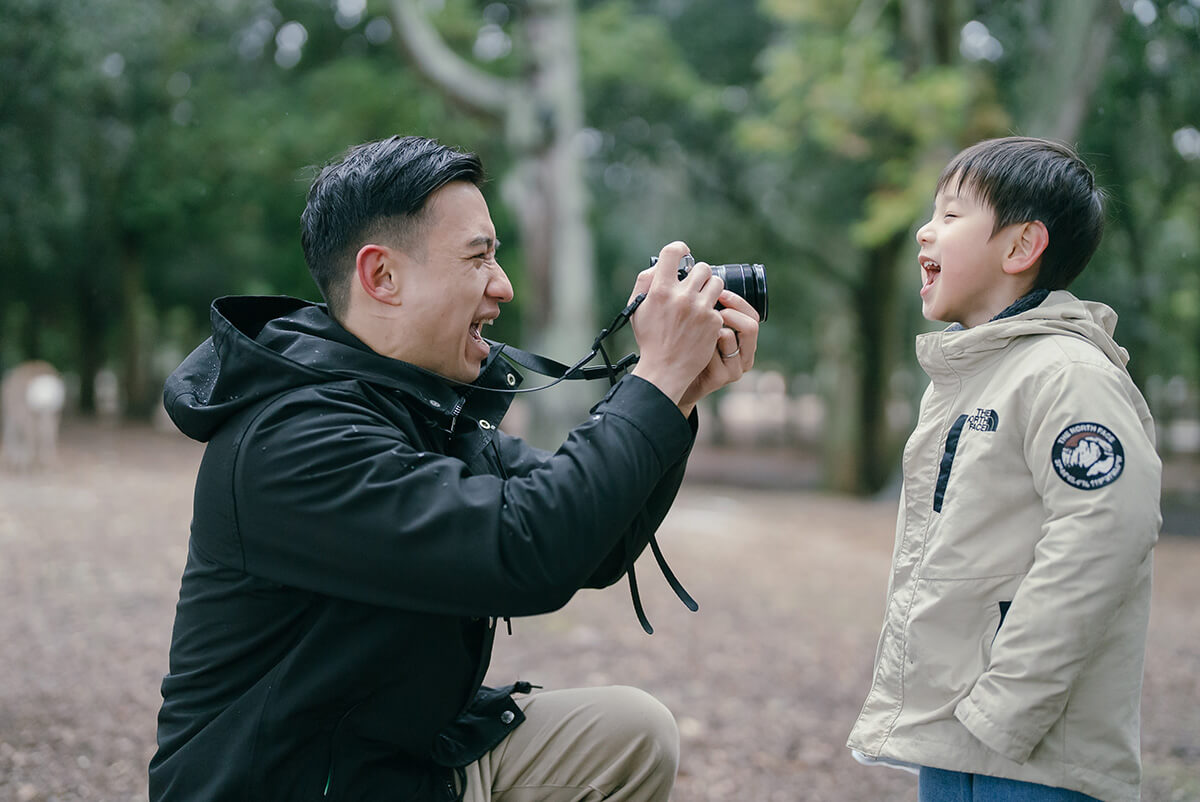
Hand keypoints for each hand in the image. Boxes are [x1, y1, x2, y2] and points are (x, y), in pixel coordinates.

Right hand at [629, 241, 725, 409]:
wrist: (665, 368)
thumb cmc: (650, 338)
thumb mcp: (637, 308)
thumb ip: (645, 282)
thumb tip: (660, 265)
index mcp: (660, 290)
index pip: (672, 253)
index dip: (679, 249)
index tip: (683, 252)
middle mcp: (682, 296)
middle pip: (702, 267)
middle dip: (699, 274)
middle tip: (694, 284)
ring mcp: (700, 309)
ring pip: (717, 282)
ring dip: (711, 288)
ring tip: (703, 299)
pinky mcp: (713, 322)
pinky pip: (719, 305)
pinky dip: (713, 311)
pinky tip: (703, 321)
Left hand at [677, 289, 758, 415]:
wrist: (671, 380)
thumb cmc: (684, 348)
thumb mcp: (700, 326)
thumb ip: (707, 307)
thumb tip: (702, 278)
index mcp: (743, 340)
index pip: (753, 315)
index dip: (738, 301)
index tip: (720, 292)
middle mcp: (744, 355)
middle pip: (751, 325)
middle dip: (730, 311)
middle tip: (711, 307)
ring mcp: (734, 369)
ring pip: (729, 337)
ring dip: (710, 329)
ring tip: (695, 330)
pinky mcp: (721, 378)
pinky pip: (712, 353)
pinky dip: (699, 345)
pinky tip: (688, 347)